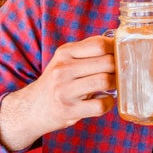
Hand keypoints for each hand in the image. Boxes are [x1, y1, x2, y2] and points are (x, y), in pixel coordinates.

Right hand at [0, 35, 115, 151]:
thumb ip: (88, 50)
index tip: (119, 55)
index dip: (115, 49)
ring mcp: (65, 91)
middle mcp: (63, 69)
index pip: (99, 44)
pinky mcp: (69, 110)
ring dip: (116, 84)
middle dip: (118, 68)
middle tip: (119, 73)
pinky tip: (104, 101)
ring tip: (113, 86)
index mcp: (65, 53)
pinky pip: (100, 105)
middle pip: (107, 62)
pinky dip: (108, 104)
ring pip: (104, 81)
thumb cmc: (58, 81)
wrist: (33, 107)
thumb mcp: (66, 59)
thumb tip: (119, 42)